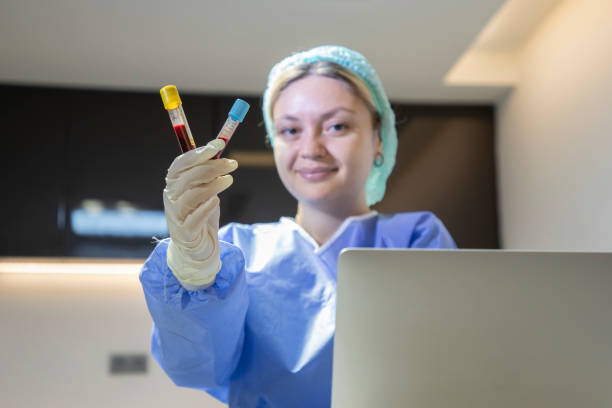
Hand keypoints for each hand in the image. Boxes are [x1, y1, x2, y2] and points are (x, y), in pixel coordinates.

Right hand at [163, 139, 237, 289]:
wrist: (198, 247)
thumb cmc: (201, 213)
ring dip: (212, 185)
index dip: (199, 153)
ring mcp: (176, 215)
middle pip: (189, 177)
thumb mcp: (205, 190)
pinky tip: (216, 201)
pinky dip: (205, 208)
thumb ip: (208, 172)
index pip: (181, 163)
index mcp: (174, 183)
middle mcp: (171, 197)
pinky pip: (194, 218)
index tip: (219, 144)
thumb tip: (219, 148)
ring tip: (229, 180)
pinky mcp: (184, 232)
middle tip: (232, 164)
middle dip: (212, 167)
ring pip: (192, 195)